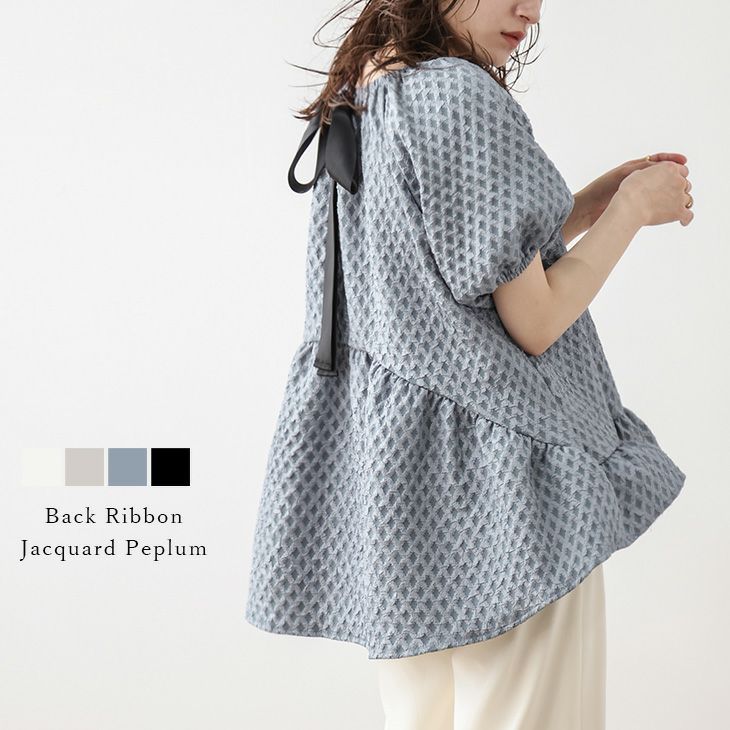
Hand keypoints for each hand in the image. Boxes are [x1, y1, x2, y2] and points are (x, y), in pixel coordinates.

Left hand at [574, 152, 688, 228]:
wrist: (586, 210)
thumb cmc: (601, 190)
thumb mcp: (623, 174)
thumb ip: (641, 168)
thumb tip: (662, 163)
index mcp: (634, 168)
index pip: (658, 160)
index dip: (673, 160)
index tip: (684, 162)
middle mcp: (637, 179)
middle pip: (663, 175)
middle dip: (675, 176)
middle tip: (685, 179)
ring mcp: (637, 194)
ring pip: (661, 189)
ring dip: (672, 191)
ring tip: (682, 192)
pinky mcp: (636, 207)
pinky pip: (655, 203)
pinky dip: (665, 203)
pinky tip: (671, 206)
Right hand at [617, 159, 693, 226]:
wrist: (630, 205)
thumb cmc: (630, 190)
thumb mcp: (638, 173)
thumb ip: (649, 173)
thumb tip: (647, 177)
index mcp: (670, 168)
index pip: (682, 170)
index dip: (676, 177)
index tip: (670, 182)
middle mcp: (678, 180)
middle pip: (686, 185)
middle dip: (678, 190)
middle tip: (668, 197)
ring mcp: (680, 197)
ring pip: (688, 200)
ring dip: (681, 203)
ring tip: (672, 209)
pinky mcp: (678, 212)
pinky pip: (688, 216)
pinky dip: (685, 219)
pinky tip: (682, 222)